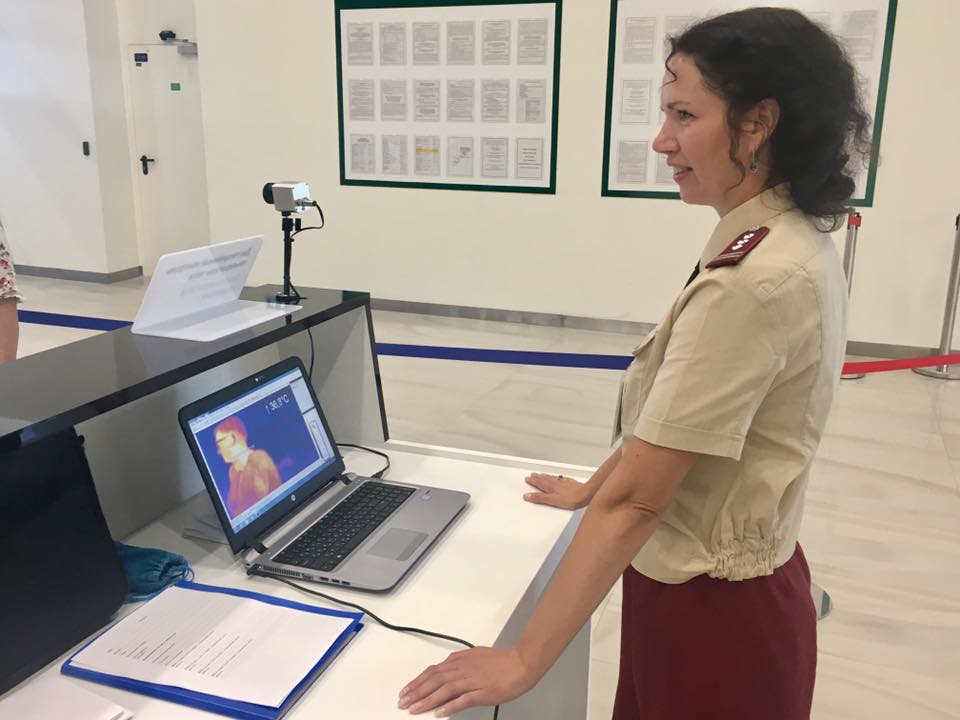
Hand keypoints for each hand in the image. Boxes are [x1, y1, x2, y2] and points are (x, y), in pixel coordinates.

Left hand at [398, 646, 536, 716]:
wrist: (521, 663)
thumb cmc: (501, 661)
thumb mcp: (475, 655)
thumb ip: (459, 661)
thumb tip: (444, 666)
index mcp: (460, 661)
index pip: (433, 671)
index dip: (417, 681)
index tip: (406, 691)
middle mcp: (463, 670)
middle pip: (435, 680)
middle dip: (416, 692)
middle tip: (403, 702)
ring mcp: (473, 681)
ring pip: (445, 690)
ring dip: (427, 700)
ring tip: (414, 709)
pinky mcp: (483, 693)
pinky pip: (464, 700)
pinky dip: (451, 706)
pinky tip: (440, 713)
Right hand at [523, 473, 587, 509]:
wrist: (586, 494)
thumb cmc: (572, 499)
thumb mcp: (553, 500)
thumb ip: (540, 498)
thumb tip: (528, 496)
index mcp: (550, 487)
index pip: (539, 483)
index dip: (533, 481)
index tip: (528, 479)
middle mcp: (556, 483)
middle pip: (544, 479)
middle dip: (537, 477)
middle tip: (532, 475)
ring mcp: (563, 483)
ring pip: (552, 478)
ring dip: (545, 476)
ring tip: (541, 475)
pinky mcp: (570, 483)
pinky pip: (560, 479)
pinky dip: (556, 477)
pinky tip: (558, 478)